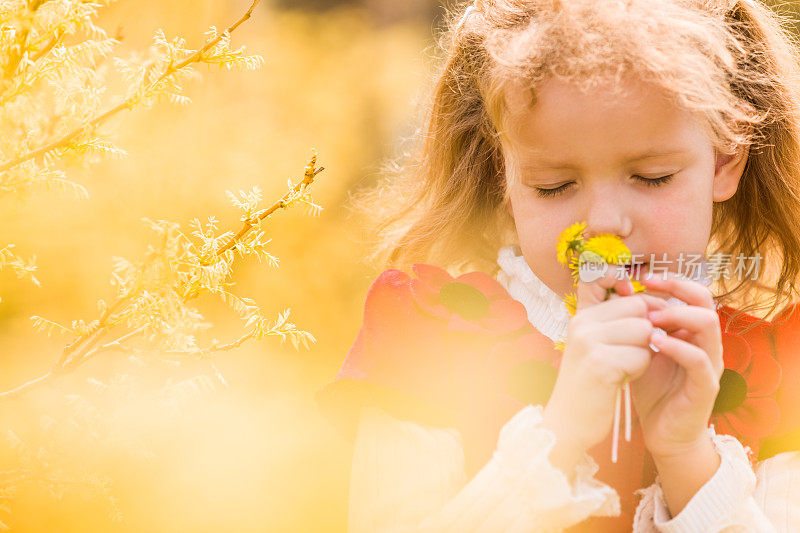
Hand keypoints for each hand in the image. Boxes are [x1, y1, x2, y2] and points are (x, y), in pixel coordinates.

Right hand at [543, 265, 668, 453]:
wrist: (568, 422)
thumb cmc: (589, 385)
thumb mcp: (594, 345)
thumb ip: (615, 321)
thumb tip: (650, 303)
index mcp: (582, 316)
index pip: (622, 290)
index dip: (641, 302)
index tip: (646, 318)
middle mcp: (582, 323)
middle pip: (639, 308)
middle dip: (649, 329)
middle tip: (639, 351)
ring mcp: (589, 341)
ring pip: (644, 330)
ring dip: (646, 351)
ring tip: (627, 366)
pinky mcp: (601, 363)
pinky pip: (642, 355)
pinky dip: (640, 369)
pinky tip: (623, 379)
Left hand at [631, 271, 723, 459]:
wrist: (662, 432)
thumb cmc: (651, 388)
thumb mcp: (638, 350)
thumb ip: (633, 325)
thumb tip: (617, 291)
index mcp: (690, 331)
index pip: (690, 294)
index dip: (669, 281)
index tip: (642, 276)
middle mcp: (704, 343)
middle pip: (704, 300)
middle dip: (677, 288)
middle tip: (648, 285)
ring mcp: (709, 363)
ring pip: (707, 324)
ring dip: (677, 315)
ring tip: (649, 318)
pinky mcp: (706, 386)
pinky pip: (699, 359)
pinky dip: (678, 347)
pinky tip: (655, 343)